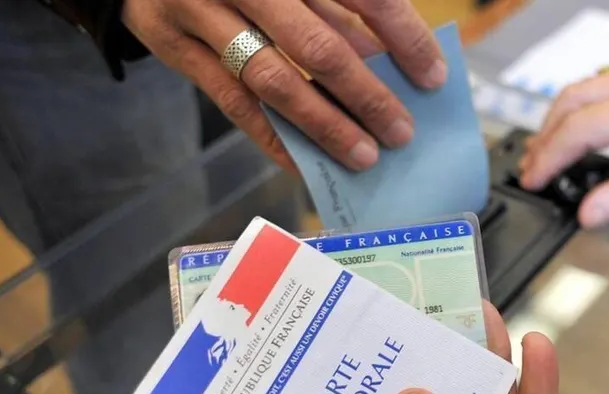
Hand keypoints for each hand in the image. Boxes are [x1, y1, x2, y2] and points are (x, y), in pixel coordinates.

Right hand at [122, 0, 445, 171]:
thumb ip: (335, 9)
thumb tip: (386, 66)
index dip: (403, 37)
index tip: (433, 77)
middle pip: (318, 46)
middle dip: (368, 96)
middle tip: (401, 133)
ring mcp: (202, 11)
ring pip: (274, 80)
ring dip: (325, 126)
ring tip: (364, 155)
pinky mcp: (175, 47)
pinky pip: (233, 103)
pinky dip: (273, 137)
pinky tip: (305, 163)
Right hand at [518, 68, 608, 226]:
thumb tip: (588, 212)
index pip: (583, 127)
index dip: (552, 156)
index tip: (534, 182)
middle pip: (574, 100)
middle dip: (546, 136)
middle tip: (530, 172)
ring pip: (585, 91)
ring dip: (559, 123)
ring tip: (543, 158)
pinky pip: (604, 92)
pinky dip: (579, 115)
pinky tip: (573, 139)